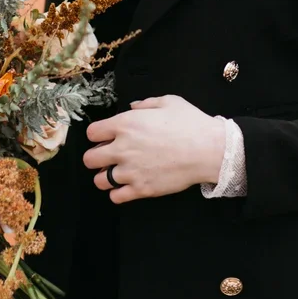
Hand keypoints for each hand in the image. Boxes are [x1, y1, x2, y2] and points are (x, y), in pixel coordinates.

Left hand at [83, 94, 225, 203]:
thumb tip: (133, 107)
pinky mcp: (141, 189)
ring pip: (99, 180)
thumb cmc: (190, 123)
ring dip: (105, 176)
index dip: (98, 134)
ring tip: (118, 172)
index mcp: (125, 124)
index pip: (92, 132)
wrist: (208, 149)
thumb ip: (145, 104)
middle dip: (96, 157)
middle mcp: (122, 148)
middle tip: (109, 156)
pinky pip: (116, 196)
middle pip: (89, 158)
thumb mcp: (168, 102)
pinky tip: (127, 185)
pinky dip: (118, 192)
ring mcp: (130, 171)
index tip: (107, 136)